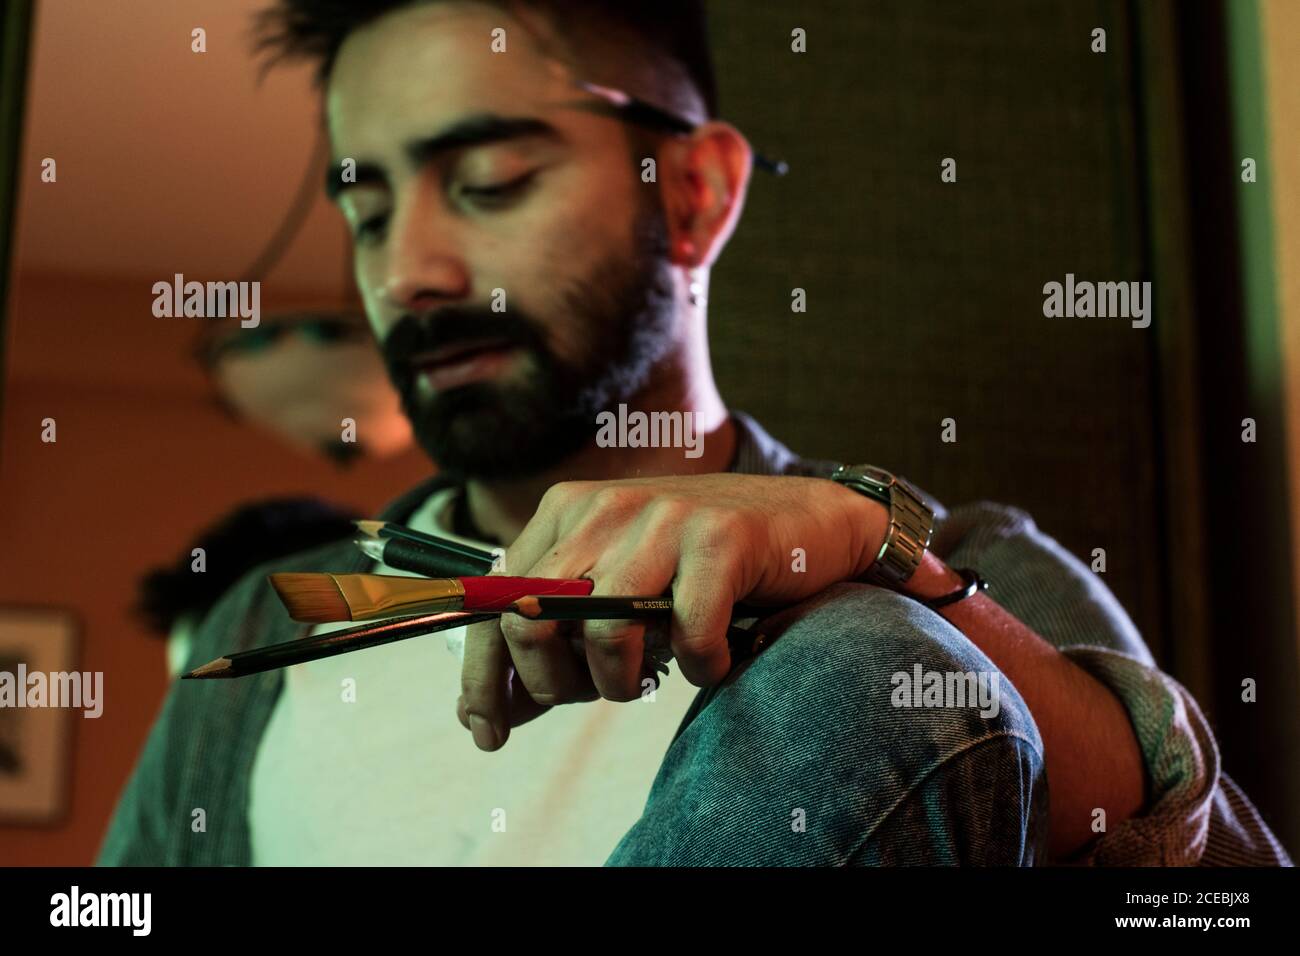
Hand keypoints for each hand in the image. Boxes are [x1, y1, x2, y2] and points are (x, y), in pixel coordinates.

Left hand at [456, 473, 886, 749]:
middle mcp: (606, 505)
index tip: (486, 733)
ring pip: (601, 632)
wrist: (809, 523)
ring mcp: (664, 517)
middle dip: (555, 685)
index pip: (494, 602)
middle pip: (531, 619)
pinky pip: (688, 633)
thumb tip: (486, 713)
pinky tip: (715, 661)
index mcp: (567, 512)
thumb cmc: (703, 569)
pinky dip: (701, 667)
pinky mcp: (721, 538)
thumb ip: (556, 639)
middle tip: (599, 694)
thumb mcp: (617, 593)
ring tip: (655, 678)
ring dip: (624, 682)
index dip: (482, 678)